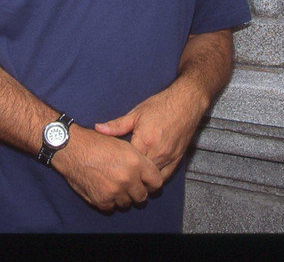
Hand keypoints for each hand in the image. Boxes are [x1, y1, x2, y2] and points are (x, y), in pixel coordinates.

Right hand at [51, 125, 163, 210]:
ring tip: (113, 184)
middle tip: (128, 184)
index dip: (151, 182)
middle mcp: (128, 178)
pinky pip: (111, 207)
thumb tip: (146, 175)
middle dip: (137, 191)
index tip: (146, 182)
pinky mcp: (102, 200)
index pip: (156, 181)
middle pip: (142, 196)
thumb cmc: (95, 143)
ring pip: (127, 203)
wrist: (71, 148)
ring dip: (122, 196)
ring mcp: (115, 191)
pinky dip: (109, 200)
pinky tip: (103, 188)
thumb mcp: (121, 144)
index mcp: (136, 162)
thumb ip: (137, 160)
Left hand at [93, 82, 208, 182]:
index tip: (109, 165)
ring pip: (152, 179)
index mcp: (144, 141)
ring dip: (142, 180)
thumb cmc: (160, 106)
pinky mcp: (177, 160)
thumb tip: (98, 128)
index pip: (127, 162)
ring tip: (131, 179)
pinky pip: (165, 177)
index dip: (117, 165)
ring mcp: (169, 158)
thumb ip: (117, 125)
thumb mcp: (136, 113)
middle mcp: (157, 153)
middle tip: (117, 175)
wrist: (186, 103)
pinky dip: (155, 179)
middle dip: (129, 176)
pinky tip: (147, 177)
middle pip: (139, 174)